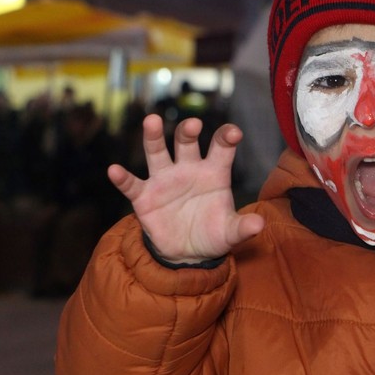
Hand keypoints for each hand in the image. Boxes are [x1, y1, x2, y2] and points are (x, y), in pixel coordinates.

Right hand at [107, 114, 264, 263]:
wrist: (188, 253)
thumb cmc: (212, 234)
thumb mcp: (230, 233)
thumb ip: (243, 227)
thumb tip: (259, 225)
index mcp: (214, 172)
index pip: (221, 148)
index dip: (226, 137)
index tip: (233, 133)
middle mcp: (188, 169)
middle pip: (186, 142)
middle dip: (188, 131)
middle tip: (193, 124)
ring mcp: (165, 180)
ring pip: (157, 152)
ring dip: (154, 137)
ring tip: (151, 121)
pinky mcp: (144, 196)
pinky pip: (132, 184)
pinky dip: (123, 178)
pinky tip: (115, 170)